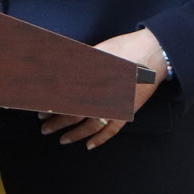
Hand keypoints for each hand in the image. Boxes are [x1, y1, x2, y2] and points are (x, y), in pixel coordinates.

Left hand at [44, 28, 165, 148]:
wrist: (155, 53)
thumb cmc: (125, 49)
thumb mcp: (96, 53)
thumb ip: (77, 66)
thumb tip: (57, 74)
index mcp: (92, 82)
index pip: (65, 101)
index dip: (51, 108)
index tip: (39, 112)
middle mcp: (103, 98)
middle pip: (74, 115)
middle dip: (57, 123)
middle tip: (44, 127)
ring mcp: (116, 107)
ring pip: (91, 126)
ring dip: (75, 134)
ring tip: (62, 139)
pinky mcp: (128, 111)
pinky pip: (112, 130)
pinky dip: (100, 139)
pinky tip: (89, 145)